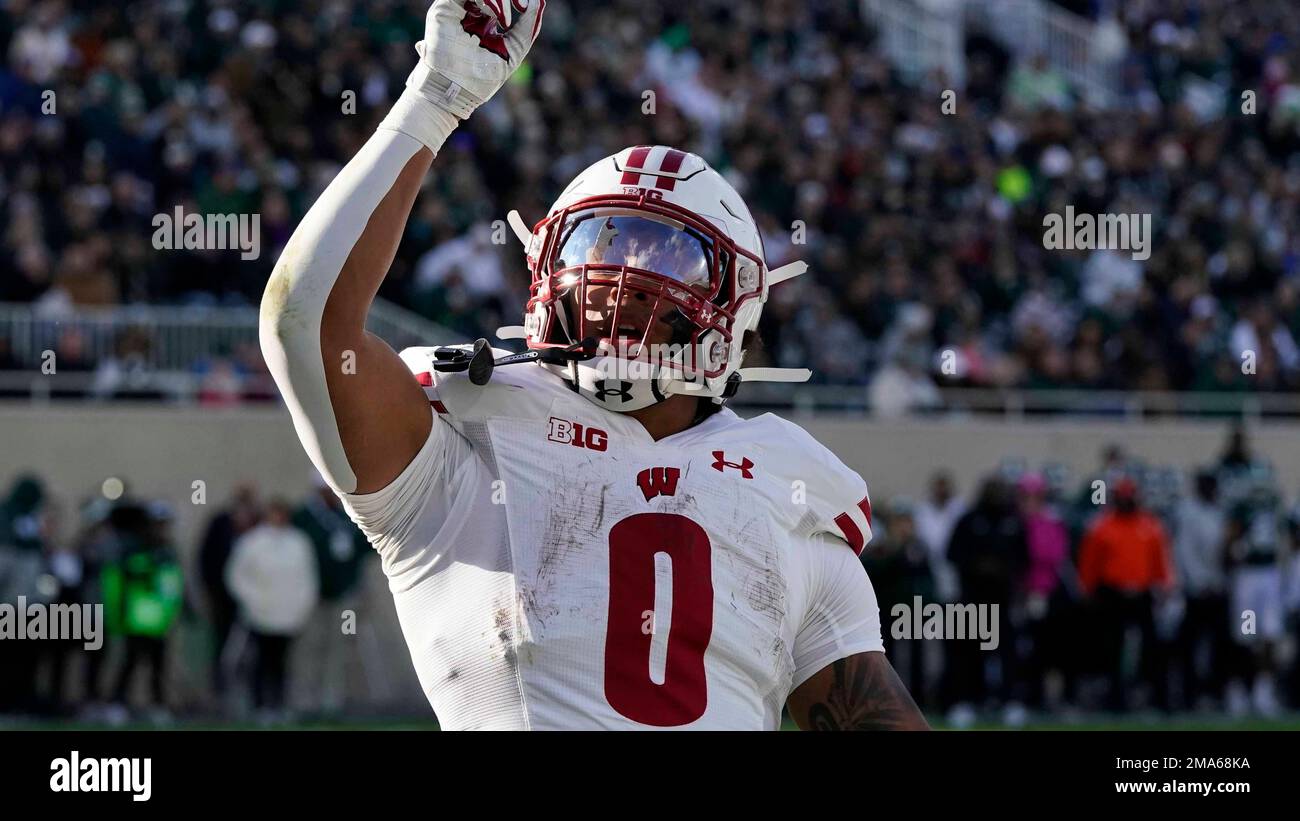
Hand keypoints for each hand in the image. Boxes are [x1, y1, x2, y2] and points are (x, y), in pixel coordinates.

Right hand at [408, 0, 545, 119]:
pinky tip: (493, 12)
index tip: (526, 6)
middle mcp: (472, 11)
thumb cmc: (480, 79)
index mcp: (487, 20)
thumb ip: (526, 29)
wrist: (455, 92)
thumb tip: (538, 2)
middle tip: (523, 5)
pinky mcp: (445, 8)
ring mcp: (459, 8)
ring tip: (505, 19)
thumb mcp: (512, 53)